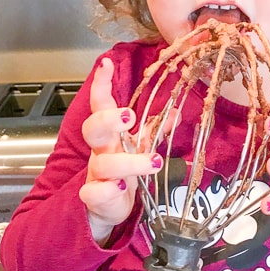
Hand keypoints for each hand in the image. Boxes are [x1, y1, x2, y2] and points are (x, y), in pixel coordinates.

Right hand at [79, 58, 162, 244]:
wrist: (106, 207)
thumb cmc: (122, 171)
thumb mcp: (139, 147)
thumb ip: (155, 130)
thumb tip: (176, 111)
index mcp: (111, 135)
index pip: (101, 105)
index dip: (101, 85)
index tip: (105, 64)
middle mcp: (101, 151)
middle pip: (93, 129)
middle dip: (108, 120)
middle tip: (128, 116)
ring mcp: (96, 174)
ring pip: (103, 163)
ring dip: (128, 161)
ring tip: (154, 162)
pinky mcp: (95, 197)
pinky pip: (94, 192)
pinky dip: (107, 190)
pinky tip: (122, 188)